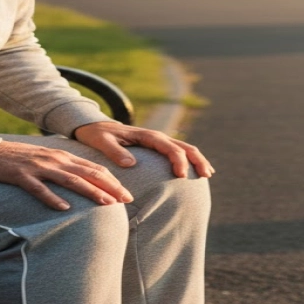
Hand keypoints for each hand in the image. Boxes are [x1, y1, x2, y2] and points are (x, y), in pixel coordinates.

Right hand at [0, 140, 133, 210]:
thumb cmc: (16, 160)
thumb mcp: (44, 161)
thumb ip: (62, 170)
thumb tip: (82, 186)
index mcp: (61, 156)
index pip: (93, 168)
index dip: (112, 181)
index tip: (127, 195)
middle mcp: (53, 160)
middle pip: (87, 173)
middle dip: (110, 187)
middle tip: (127, 201)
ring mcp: (37, 167)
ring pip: (69, 180)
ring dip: (90, 192)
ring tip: (106, 204)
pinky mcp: (20, 175)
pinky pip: (39, 188)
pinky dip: (52, 198)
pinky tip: (64, 208)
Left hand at [73, 121, 214, 178]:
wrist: (95, 128)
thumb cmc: (97, 135)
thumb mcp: (102, 142)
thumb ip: (115, 152)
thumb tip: (131, 163)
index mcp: (146, 135)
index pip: (168, 147)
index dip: (178, 160)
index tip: (182, 175)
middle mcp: (155, 137)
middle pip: (183, 146)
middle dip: (197, 159)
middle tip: (205, 175)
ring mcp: (158, 142)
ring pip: (184, 148)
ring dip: (198, 159)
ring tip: (208, 174)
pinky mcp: (157, 147)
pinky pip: (177, 152)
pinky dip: (190, 160)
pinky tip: (196, 172)